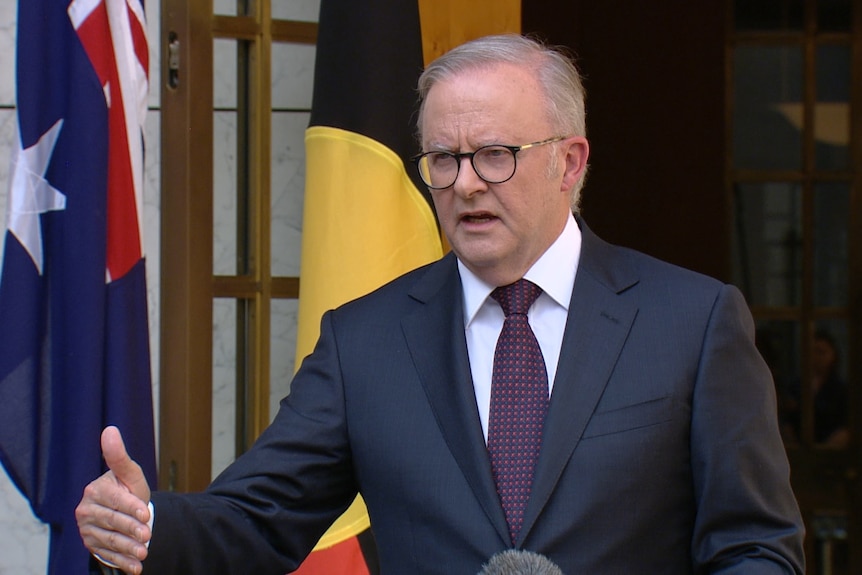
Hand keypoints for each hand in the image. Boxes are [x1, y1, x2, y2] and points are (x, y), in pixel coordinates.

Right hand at [75, 426, 152, 573]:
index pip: (114, 501)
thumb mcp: (129, 473)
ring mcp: (87, 530)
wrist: (126, 510)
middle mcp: (86, 511)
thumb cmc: (128, 488)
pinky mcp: (91, 546)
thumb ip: (119, 456)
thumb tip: (110, 430)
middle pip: (112, 522)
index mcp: (95, 491)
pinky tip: (136, 568)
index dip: (130, 508)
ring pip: (110, 541)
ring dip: (128, 549)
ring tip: (145, 552)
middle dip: (131, 530)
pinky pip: (107, 556)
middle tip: (148, 536)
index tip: (146, 514)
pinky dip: (123, 563)